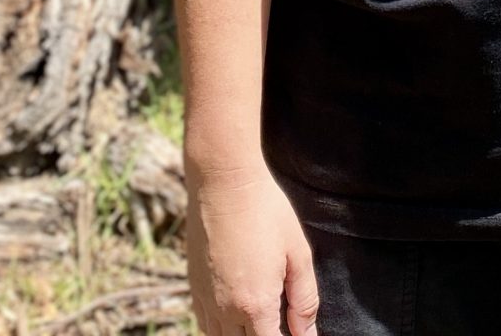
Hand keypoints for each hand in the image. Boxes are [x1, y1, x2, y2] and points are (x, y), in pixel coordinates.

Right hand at [187, 159, 318, 335]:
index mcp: (256, 304)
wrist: (224, 180)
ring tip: (262, 318)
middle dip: (266, 335)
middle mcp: (226, 310)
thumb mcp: (298, 253)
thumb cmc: (266, 210)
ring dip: (243, 334)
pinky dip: (222, 328)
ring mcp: (206, 300)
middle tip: (282, 321)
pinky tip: (238, 312)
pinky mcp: (194, 287)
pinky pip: (206, 324)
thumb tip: (307, 333)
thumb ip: (304, 300)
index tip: (296, 331)